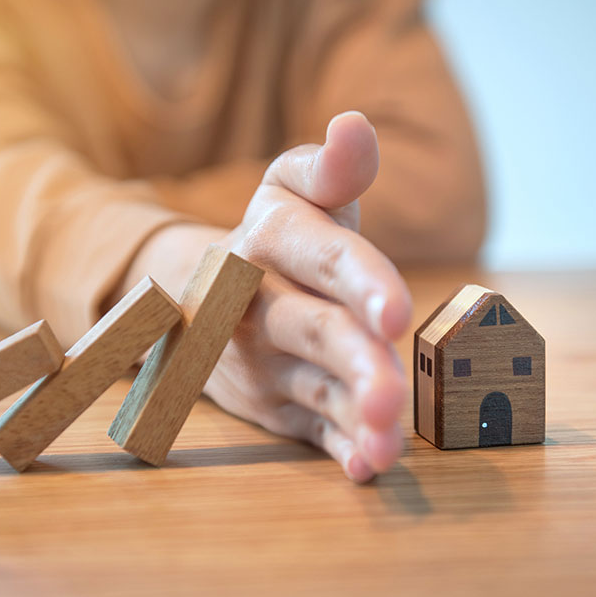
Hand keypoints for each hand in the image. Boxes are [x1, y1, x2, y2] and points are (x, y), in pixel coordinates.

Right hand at [122, 112, 410, 482]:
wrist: (201, 293)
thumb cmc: (280, 237)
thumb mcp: (293, 191)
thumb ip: (331, 169)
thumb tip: (356, 128)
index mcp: (268, 238)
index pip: (322, 255)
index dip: (360, 282)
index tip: (394, 314)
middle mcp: (256, 302)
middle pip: (315, 331)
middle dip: (355, 363)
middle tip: (392, 397)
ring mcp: (263, 360)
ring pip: (316, 388)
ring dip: (353, 418)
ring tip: (388, 447)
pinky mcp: (275, 404)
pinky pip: (309, 429)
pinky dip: (336, 450)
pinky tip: (364, 468)